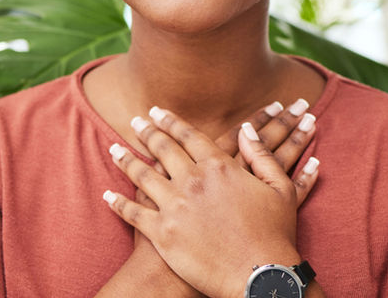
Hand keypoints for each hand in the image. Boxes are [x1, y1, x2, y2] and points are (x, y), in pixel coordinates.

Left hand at [104, 108, 319, 297]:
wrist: (259, 276)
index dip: (172, 122)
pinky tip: (108, 195)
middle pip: (163, 149)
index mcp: (219, 167)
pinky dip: (118, 203)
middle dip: (148, 132)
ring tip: (114, 150)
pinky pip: (133, 213)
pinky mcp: (161, 232)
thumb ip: (262, 155)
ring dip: (126, 161)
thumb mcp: (279, 189)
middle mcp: (192, 181)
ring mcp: (174, 206)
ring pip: (142, 176)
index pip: (188, 136)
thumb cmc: (274, 235)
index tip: (158, 112)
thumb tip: (248, 130)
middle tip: (136, 122)